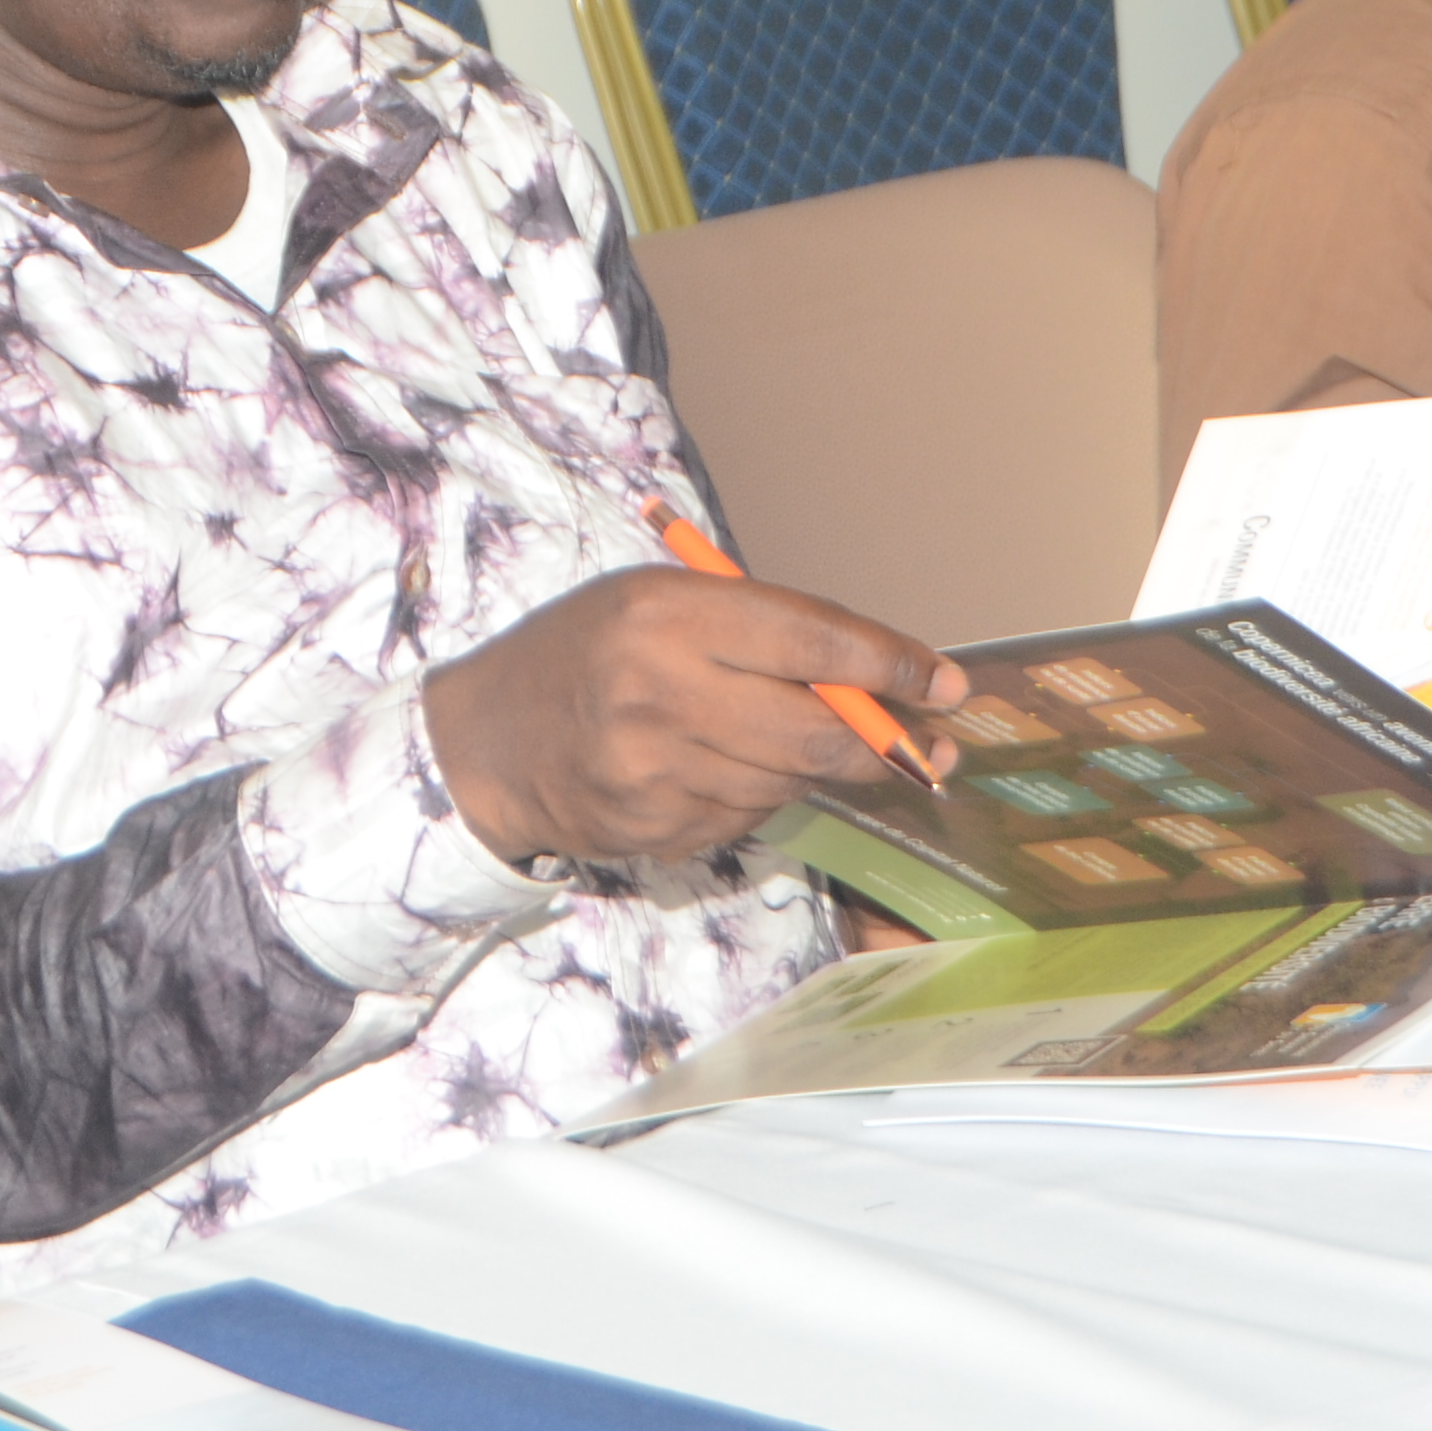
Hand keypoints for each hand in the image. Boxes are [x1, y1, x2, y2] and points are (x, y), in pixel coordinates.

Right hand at [421, 568, 962, 866]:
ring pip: (788, 780)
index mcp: (666, 614)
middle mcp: (660, 692)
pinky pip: (747, 817)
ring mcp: (655, 771)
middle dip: (886, 742)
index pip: (810, 641)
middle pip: (816, 730)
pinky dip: (757, 795)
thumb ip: (759, 628)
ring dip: (813, 767)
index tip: (945, 682)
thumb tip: (876, 675)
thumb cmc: (585, 652)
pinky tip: (720, 770)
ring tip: (788, 742)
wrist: (487, 742)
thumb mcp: (658, 601)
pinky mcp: (654, 828)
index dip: (891, 664)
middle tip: (930, 746)